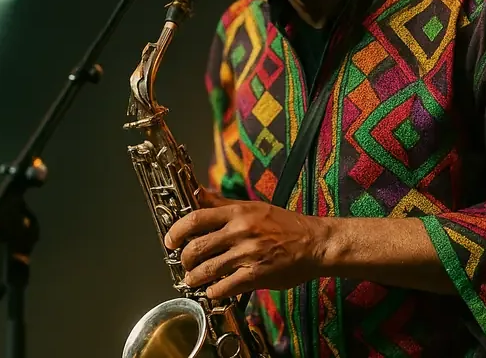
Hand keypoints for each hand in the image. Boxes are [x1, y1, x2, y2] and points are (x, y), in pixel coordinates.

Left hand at [163, 189, 327, 299]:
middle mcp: (240, 230)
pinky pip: (224, 287)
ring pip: (207, 269)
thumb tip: (197, 193)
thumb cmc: (285, 224)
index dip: (176, 231)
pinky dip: (213, 292)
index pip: (195, 218)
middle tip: (184, 264)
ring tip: (193, 281)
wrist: (315, 243)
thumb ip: (222, 204)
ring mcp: (248, 253)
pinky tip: (213, 292)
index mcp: (237, 212)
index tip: (170, 241)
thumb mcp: (253, 207)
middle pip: (196, 246)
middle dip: (184, 260)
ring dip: (194, 279)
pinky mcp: (256, 275)